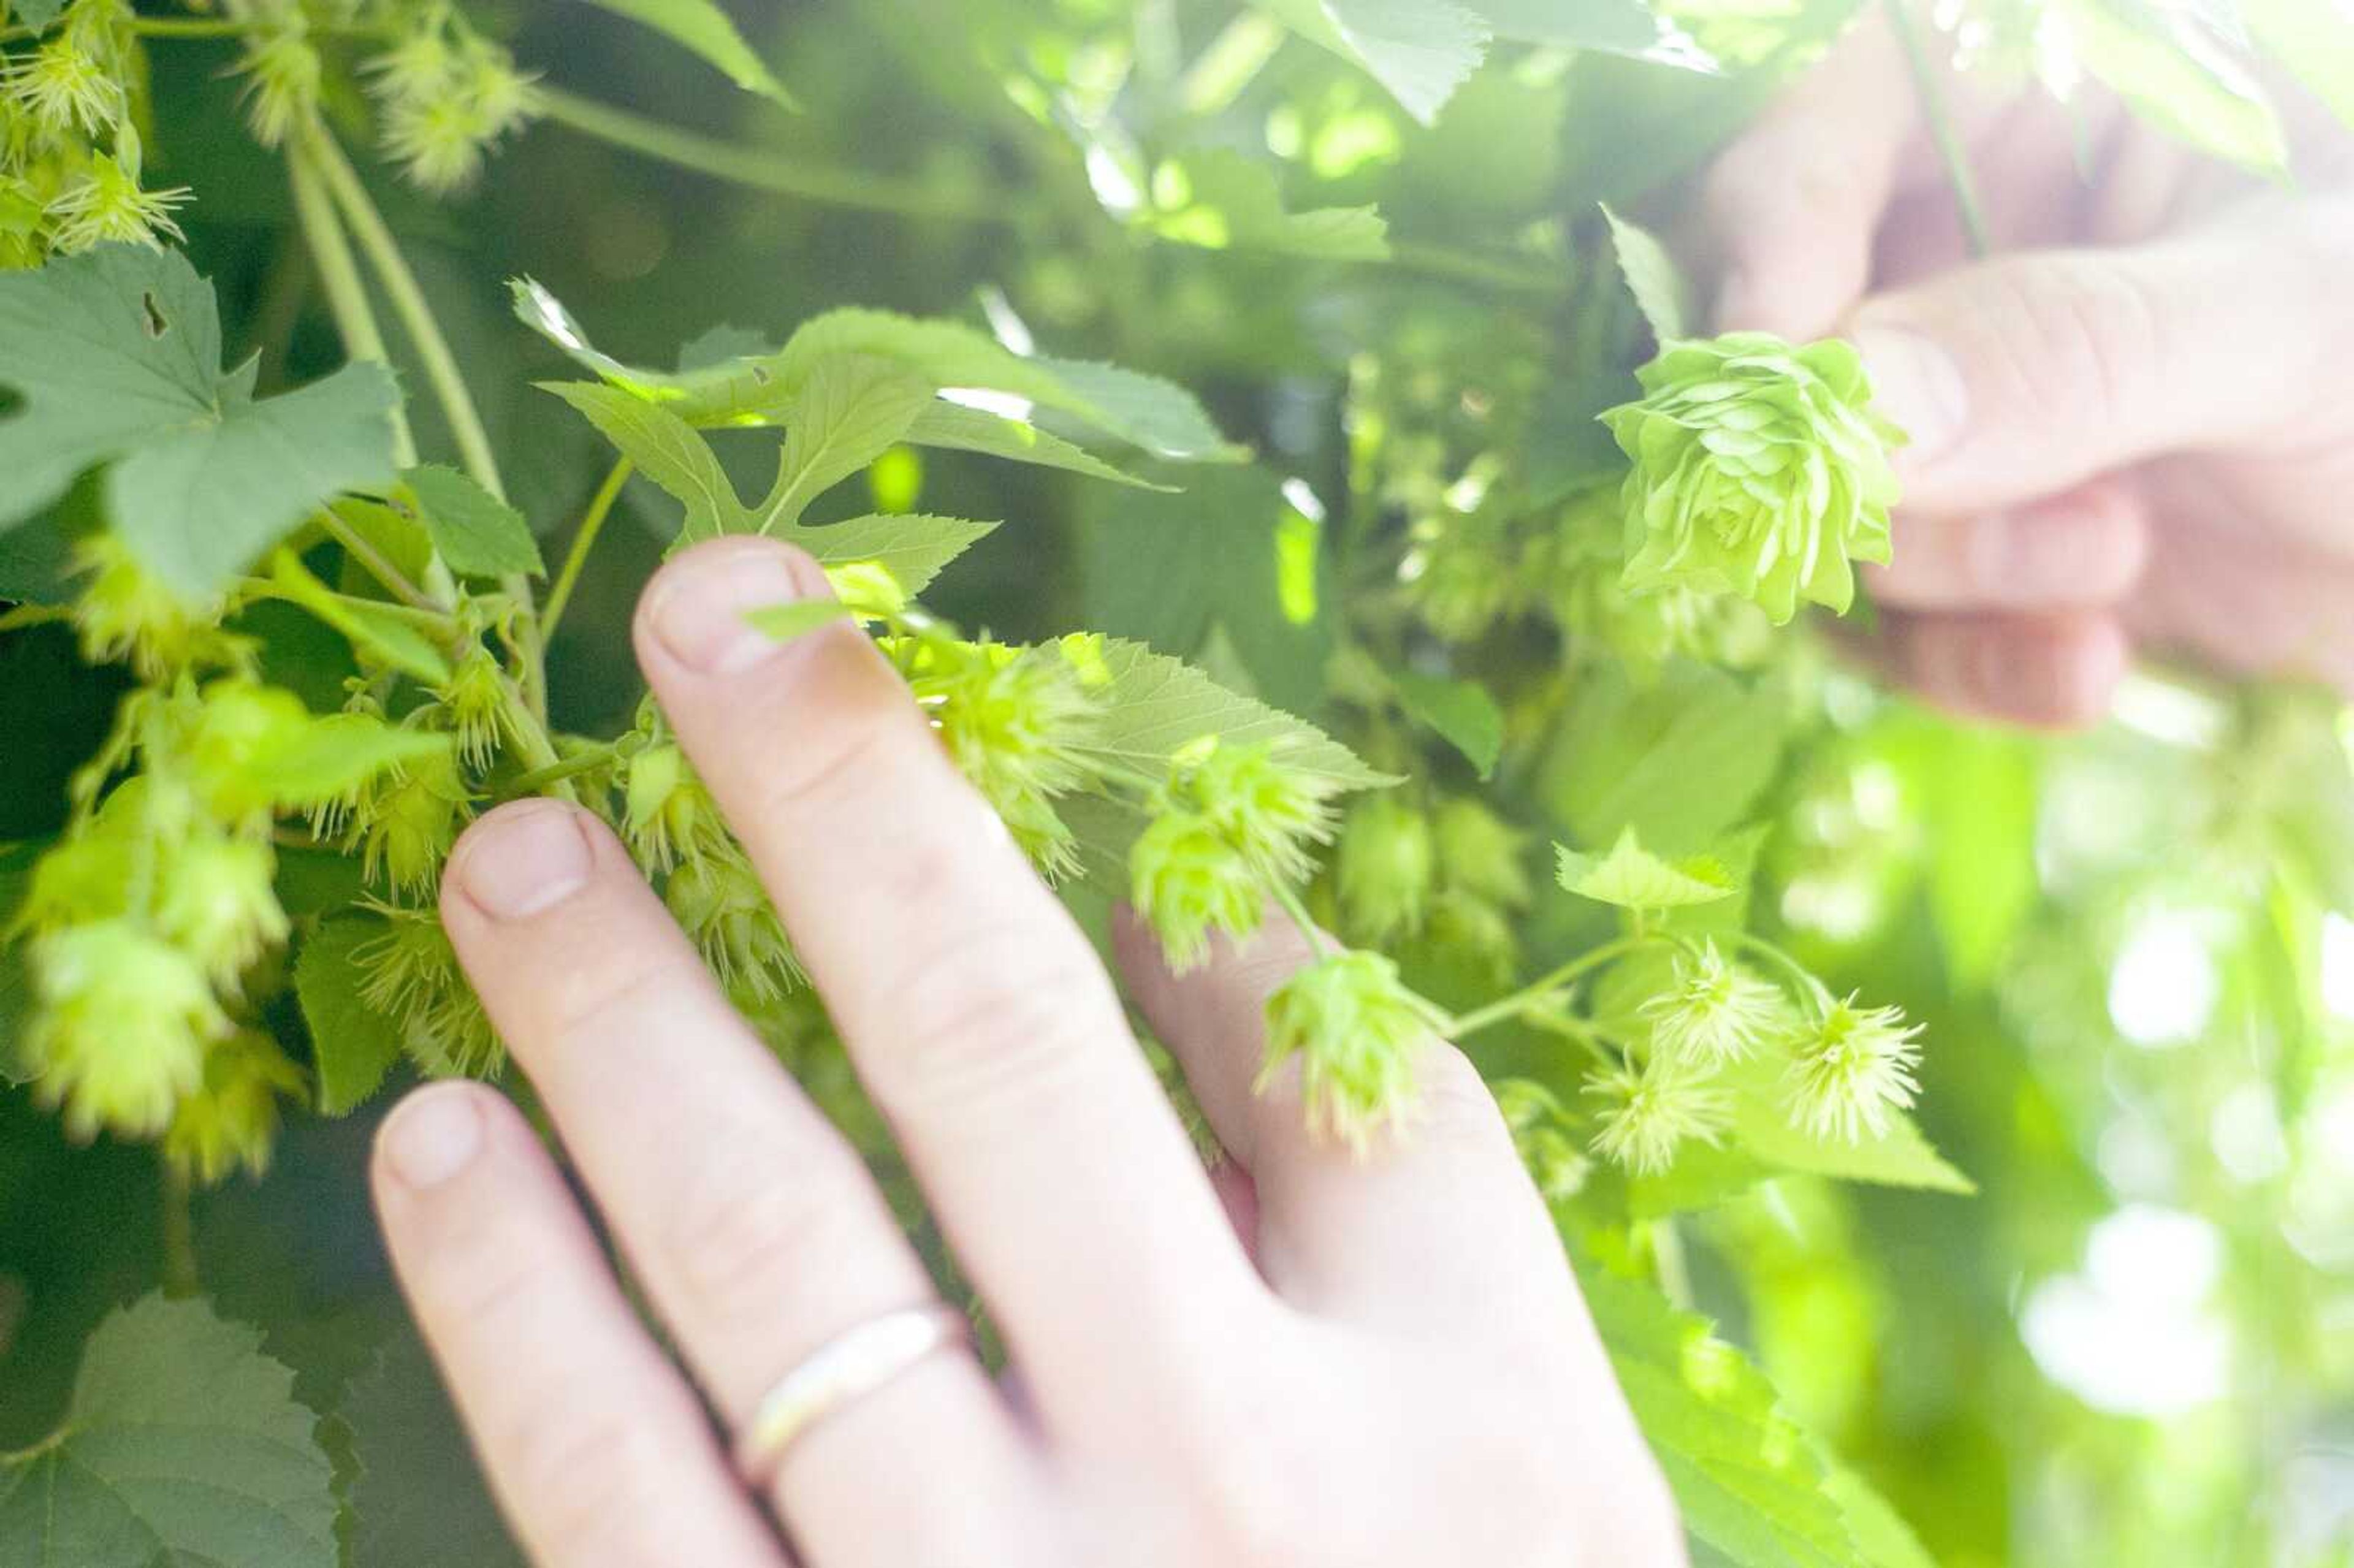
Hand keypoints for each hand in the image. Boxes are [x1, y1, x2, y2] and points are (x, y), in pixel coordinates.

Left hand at [368, 537, 1685, 1567]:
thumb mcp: (1533, 1485)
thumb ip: (1387, 1208)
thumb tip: (1189, 915)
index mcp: (1470, 1416)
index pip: (1301, 1056)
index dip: (1144, 864)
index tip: (984, 719)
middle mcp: (1235, 1495)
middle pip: (1014, 1068)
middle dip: (852, 808)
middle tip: (701, 610)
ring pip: (776, 1264)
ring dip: (625, 1030)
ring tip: (508, 856)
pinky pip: (628, 1512)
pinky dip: (517, 1319)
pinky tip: (436, 1158)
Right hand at [1691, 21, 2353, 724]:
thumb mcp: (2289, 318)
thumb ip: (2067, 343)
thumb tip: (1845, 395)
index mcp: (2043, 100)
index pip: (1824, 121)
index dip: (1764, 238)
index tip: (1765, 370)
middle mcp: (1966, 246)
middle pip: (1788, 338)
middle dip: (1881, 455)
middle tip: (2010, 507)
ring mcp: (1955, 407)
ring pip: (1824, 496)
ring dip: (1948, 571)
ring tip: (2111, 570)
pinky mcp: (1969, 545)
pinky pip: (1885, 619)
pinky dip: (1969, 664)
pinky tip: (2085, 672)